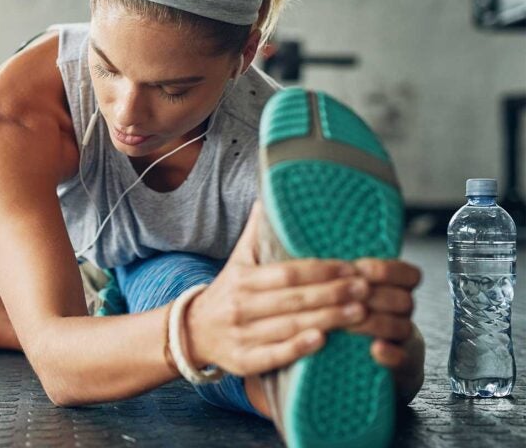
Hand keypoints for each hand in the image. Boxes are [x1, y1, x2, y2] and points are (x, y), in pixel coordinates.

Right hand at [183, 201, 371, 376]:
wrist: (192, 332)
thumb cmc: (227, 293)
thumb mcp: (238, 261)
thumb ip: (256, 233)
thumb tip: (270, 196)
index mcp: (242, 279)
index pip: (287, 273)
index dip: (320, 270)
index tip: (350, 267)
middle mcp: (240, 306)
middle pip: (293, 299)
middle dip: (333, 294)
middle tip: (365, 288)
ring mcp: (241, 335)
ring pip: (289, 327)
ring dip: (327, 320)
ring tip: (360, 313)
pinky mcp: (244, 362)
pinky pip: (274, 355)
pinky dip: (298, 348)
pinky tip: (323, 341)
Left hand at [345, 258, 421, 369]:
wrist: (357, 370)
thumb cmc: (342, 324)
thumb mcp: (342, 299)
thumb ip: (335, 281)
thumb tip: (308, 259)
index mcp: (391, 292)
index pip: (407, 275)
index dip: (387, 270)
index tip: (361, 269)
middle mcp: (402, 315)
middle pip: (403, 299)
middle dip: (374, 296)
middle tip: (347, 299)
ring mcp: (404, 342)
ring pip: (402, 326)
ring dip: (374, 323)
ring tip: (347, 325)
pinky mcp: (401, 369)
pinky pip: (403, 360)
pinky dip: (390, 354)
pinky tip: (375, 349)